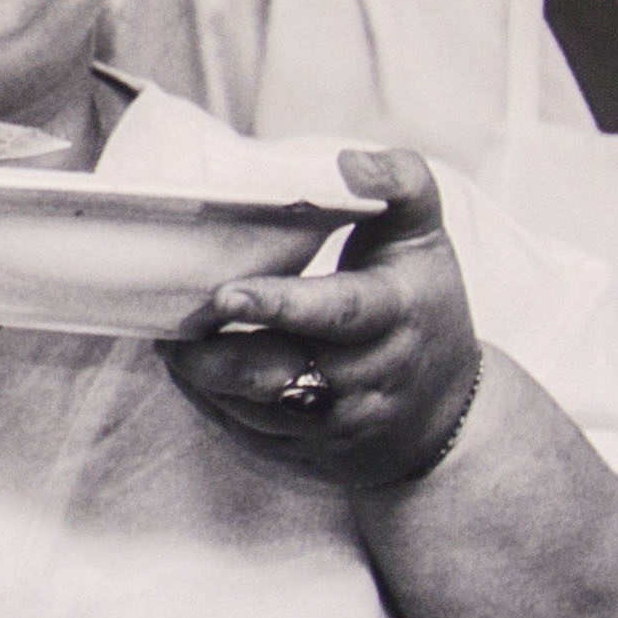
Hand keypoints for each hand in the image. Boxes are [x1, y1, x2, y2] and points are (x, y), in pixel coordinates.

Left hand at [163, 147, 484, 492]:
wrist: (445, 414)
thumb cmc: (423, 306)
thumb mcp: (423, 236)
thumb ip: (398, 182)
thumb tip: (348, 162)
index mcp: (393, 314)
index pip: (337, 313)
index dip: (281, 304)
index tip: (227, 292)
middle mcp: (368, 378)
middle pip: (280, 373)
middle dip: (217, 355)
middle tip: (172, 327)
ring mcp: (339, 425)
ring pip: (257, 410)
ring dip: (206, 381)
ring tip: (172, 345)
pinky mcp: (312, 454)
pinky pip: (250, 436)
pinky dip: (214, 407)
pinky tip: (193, 375)